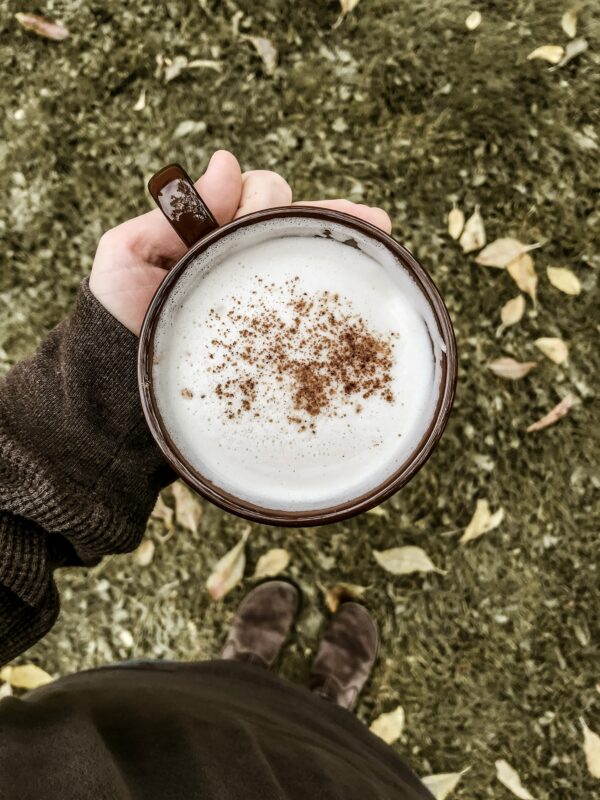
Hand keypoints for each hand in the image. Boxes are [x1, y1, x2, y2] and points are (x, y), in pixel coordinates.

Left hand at [90, 150, 391, 335]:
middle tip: (338, 223)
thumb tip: (227, 162)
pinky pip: (321, 301)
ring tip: (379, 230)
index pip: (256, 198)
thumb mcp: (126, 257)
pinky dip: (352, 278)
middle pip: (295, 220)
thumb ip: (167, 211)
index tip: (266, 205)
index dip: (268, 192)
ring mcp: (270, 298)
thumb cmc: (121, 317)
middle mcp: (249, 260)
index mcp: (217, 235)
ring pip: (314, 251)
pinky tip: (380, 264)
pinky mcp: (282, 335)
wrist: (127, 384)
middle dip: (318, 213)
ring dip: (348, 234)